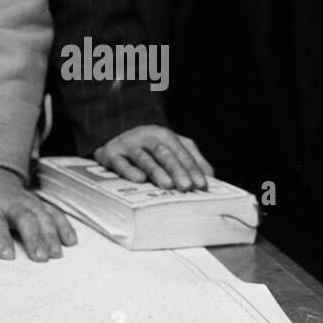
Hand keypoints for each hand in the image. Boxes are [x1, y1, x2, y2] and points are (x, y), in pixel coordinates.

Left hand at [0, 164, 77, 261]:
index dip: (0, 237)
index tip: (7, 256)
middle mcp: (10, 201)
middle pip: (24, 217)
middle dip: (34, 236)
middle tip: (40, 258)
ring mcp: (27, 202)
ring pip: (42, 215)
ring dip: (51, 234)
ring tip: (56, 255)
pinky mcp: (39, 204)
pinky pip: (54, 213)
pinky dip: (64, 225)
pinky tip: (71, 242)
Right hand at [92, 125, 212, 190]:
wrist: (111, 140)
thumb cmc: (147, 149)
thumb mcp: (170, 148)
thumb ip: (191, 159)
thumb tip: (211, 177)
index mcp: (163, 135)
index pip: (181, 150)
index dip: (192, 167)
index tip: (201, 185)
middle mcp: (145, 136)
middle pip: (163, 152)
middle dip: (176, 169)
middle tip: (186, 187)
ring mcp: (127, 144)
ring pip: (143, 157)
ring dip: (156, 171)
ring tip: (167, 185)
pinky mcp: (110, 154)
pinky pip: (120, 163)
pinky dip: (129, 171)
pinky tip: (139, 180)